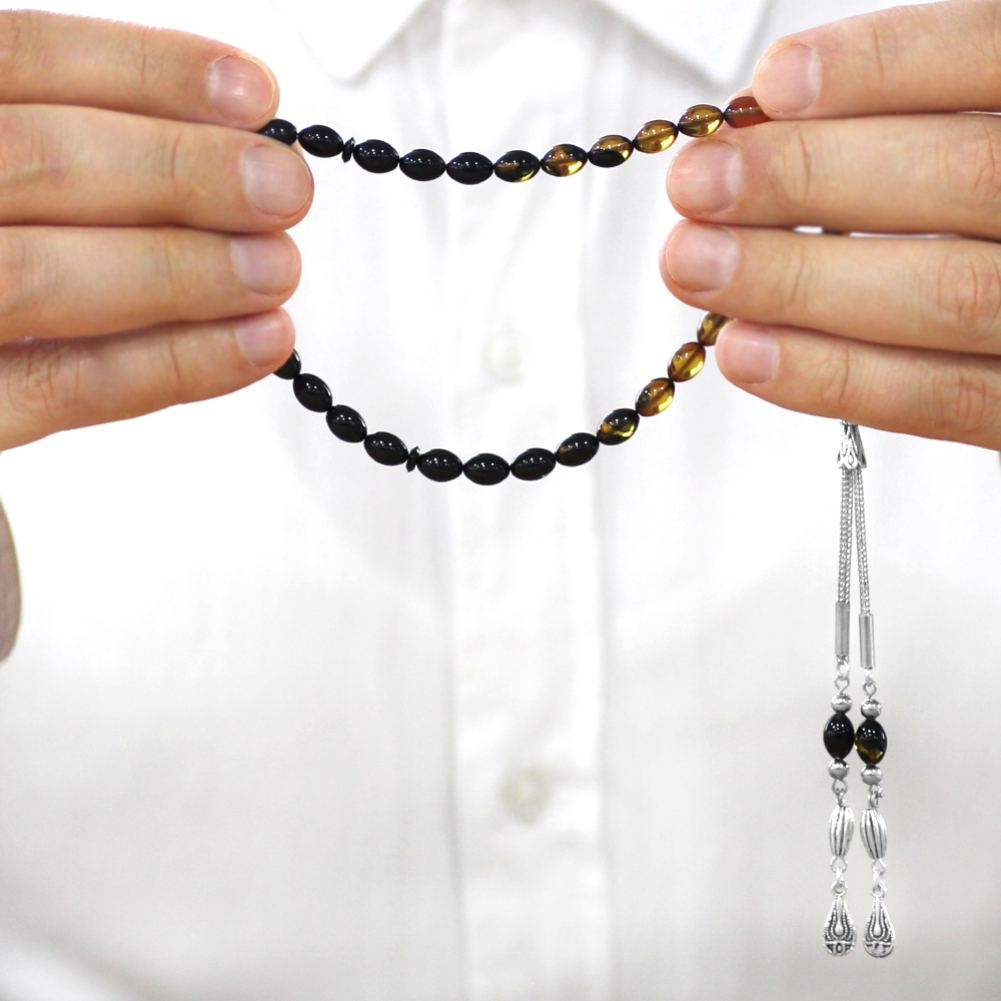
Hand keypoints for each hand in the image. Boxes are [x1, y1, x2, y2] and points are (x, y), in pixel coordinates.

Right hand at [0, 11, 309, 448]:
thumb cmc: (8, 239)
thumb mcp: (19, 180)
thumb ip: (87, 157)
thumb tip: (230, 148)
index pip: (21, 60)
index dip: (145, 72)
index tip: (253, 95)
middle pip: (37, 162)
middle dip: (181, 174)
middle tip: (283, 191)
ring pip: (41, 275)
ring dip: (184, 271)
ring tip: (277, 269)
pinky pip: (66, 385)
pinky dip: (173, 364)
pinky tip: (256, 344)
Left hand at [661, 0, 1000, 449]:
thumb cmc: (980, 198)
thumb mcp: (966, 128)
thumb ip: (900, 118)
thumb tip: (768, 119)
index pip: (991, 58)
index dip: (882, 68)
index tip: (773, 85)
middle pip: (964, 178)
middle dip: (810, 180)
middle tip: (699, 186)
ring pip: (947, 294)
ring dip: (797, 281)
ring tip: (694, 265)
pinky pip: (941, 400)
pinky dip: (834, 377)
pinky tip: (745, 352)